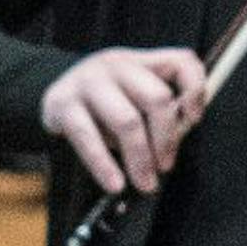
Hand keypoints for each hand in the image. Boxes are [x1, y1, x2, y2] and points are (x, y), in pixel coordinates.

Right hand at [42, 45, 207, 197]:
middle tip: (165, 166)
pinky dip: (104, 165)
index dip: (195, 90)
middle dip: (166, 139)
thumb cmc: (102, 105)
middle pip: (156, 97)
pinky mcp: (63, 105)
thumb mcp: (132, 97)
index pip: (181, 61)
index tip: (194, 121)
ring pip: (127, 120)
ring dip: (140, 158)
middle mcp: (116, 65)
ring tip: (145, 183)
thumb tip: (177, 141)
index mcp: (140, 62)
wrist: (50, 97)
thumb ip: (157, 111)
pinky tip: (115, 184)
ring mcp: (88, 83)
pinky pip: (88, 137)